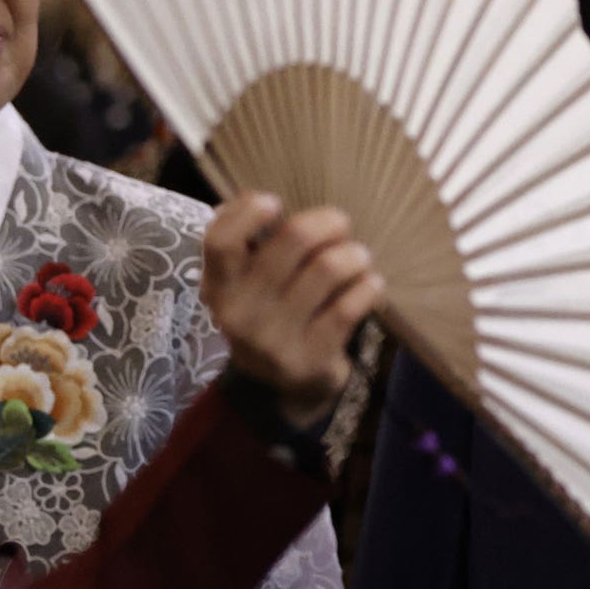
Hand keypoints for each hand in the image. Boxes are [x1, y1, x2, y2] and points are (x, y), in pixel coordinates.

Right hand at [201, 196, 382, 428]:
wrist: (282, 390)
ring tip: (359, 257)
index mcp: (219, 288)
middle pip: (293, 241)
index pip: (220, 242)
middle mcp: (239, 315)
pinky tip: (370, 285)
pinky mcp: (310, 360)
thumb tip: (255, 198)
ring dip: (354, 255)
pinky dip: (368, 287)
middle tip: (341, 224)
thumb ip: (248, 242)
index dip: (247, 213)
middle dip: (327, 223)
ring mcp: (274, 341)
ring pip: (329, 268)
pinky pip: (350, 305)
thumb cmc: (271, 313)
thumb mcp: (246, 283)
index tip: (275, 201)